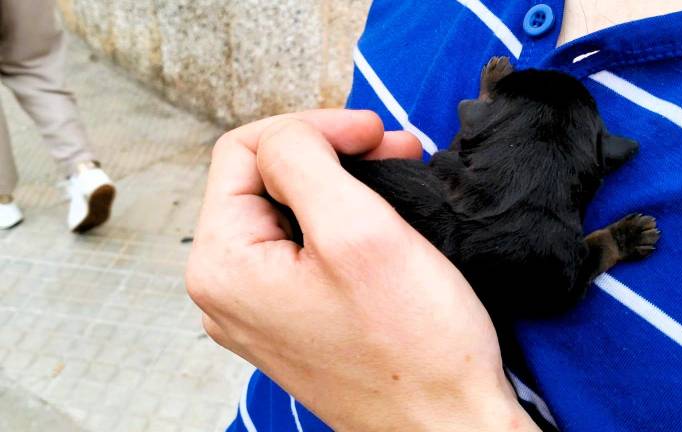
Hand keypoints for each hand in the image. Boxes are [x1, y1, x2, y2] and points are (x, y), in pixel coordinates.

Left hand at [186, 109, 539, 430]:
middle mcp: (228, 291)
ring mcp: (259, 310)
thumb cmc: (414, 347)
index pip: (243, 151)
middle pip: (263, 181)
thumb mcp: (355, 230)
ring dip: (340, 183)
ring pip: (288, 212)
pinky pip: (303, 249)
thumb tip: (291, 133)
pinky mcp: (293, 320)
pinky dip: (342, 221)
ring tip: (396, 175)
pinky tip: (382, 218)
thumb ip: (303, 159)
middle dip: (330, 153)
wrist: (445, 427)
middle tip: (393, 149)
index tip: (374, 131)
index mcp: (223, 265)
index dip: (313, 127)